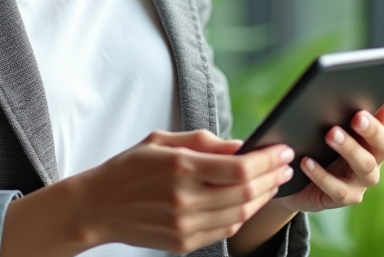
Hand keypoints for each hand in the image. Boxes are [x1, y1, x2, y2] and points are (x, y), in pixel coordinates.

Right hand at [67, 128, 294, 253]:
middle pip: (245, 192)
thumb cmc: (129, 168)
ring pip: (240, 214)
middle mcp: (184, 199)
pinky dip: (243, 215)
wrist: (98, 207)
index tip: (281, 150)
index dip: (267, 160)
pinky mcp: (184, 243)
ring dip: (262, 197)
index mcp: (179, 167)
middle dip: (272, 177)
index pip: (238, 167)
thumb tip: (242, 145)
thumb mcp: (162, 141)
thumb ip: (204, 142)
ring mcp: (184, 225)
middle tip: (285, 165)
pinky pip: (225, 231)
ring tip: (272, 182)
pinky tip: (249, 201)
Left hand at [277, 83, 383, 213]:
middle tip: (357, 116)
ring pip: (364, 166)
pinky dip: (321, 175)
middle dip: (372, 129)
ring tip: (331, 134)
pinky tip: (306, 162)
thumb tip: (336, 82)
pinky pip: (337, 189)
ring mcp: (361, 181)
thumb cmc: (314, 146)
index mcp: (371, 137)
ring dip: (349, 149)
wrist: (295, 182)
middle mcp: (373, 159)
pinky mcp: (344, 198)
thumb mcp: (323, 124)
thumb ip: (335, 106)